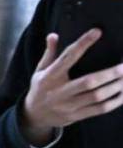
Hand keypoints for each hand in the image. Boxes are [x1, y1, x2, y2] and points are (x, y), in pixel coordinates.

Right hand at [21, 30, 122, 144]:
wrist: (33, 116)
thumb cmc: (40, 88)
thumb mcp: (39, 70)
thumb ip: (49, 53)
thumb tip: (53, 35)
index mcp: (50, 76)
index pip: (68, 57)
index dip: (83, 44)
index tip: (97, 32)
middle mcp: (59, 91)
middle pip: (88, 82)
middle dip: (110, 73)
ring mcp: (68, 105)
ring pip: (97, 96)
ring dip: (115, 87)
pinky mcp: (75, 116)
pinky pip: (99, 109)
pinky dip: (114, 102)